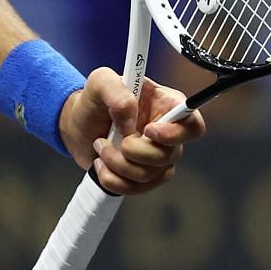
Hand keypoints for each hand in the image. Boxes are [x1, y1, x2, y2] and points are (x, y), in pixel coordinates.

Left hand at [57, 70, 204, 195]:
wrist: (77, 125)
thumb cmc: (95, 100)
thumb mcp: (100, 81)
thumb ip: (116, 90)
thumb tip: (130, 119)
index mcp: (166, 106)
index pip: (193, 125)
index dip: (175, 134)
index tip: (148, 130)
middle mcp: (167, 134)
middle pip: (170, 155)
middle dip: (135, 151)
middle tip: (110, 138)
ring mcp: (157, 158)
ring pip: (150, 175)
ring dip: (118, 164)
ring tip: (100, 146)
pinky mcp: (143, 177)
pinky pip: (135, 188)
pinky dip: (112, 179)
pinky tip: (100, 164)